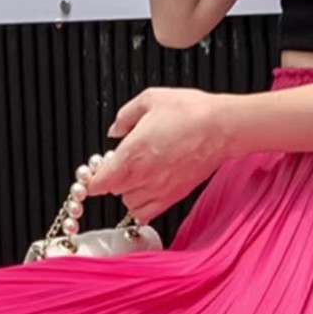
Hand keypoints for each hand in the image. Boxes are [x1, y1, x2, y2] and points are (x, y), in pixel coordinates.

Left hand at [87, 87, 231, 225]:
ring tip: (137, 175)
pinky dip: (142, 207)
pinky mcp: (172, 197)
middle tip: (121, 162)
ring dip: (128, 192)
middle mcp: (143, 176)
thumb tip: (114, 130)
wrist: (220, 128)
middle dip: (113, 178)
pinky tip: (146, 191)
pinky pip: (147, 214)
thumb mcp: (150, 99)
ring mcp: (158, 190)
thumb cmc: (190, 112)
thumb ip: (125, 116)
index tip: (94, 172)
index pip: (99, 181)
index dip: (92, 178)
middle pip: (113, 191)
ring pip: (129, 203)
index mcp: (132, 153)